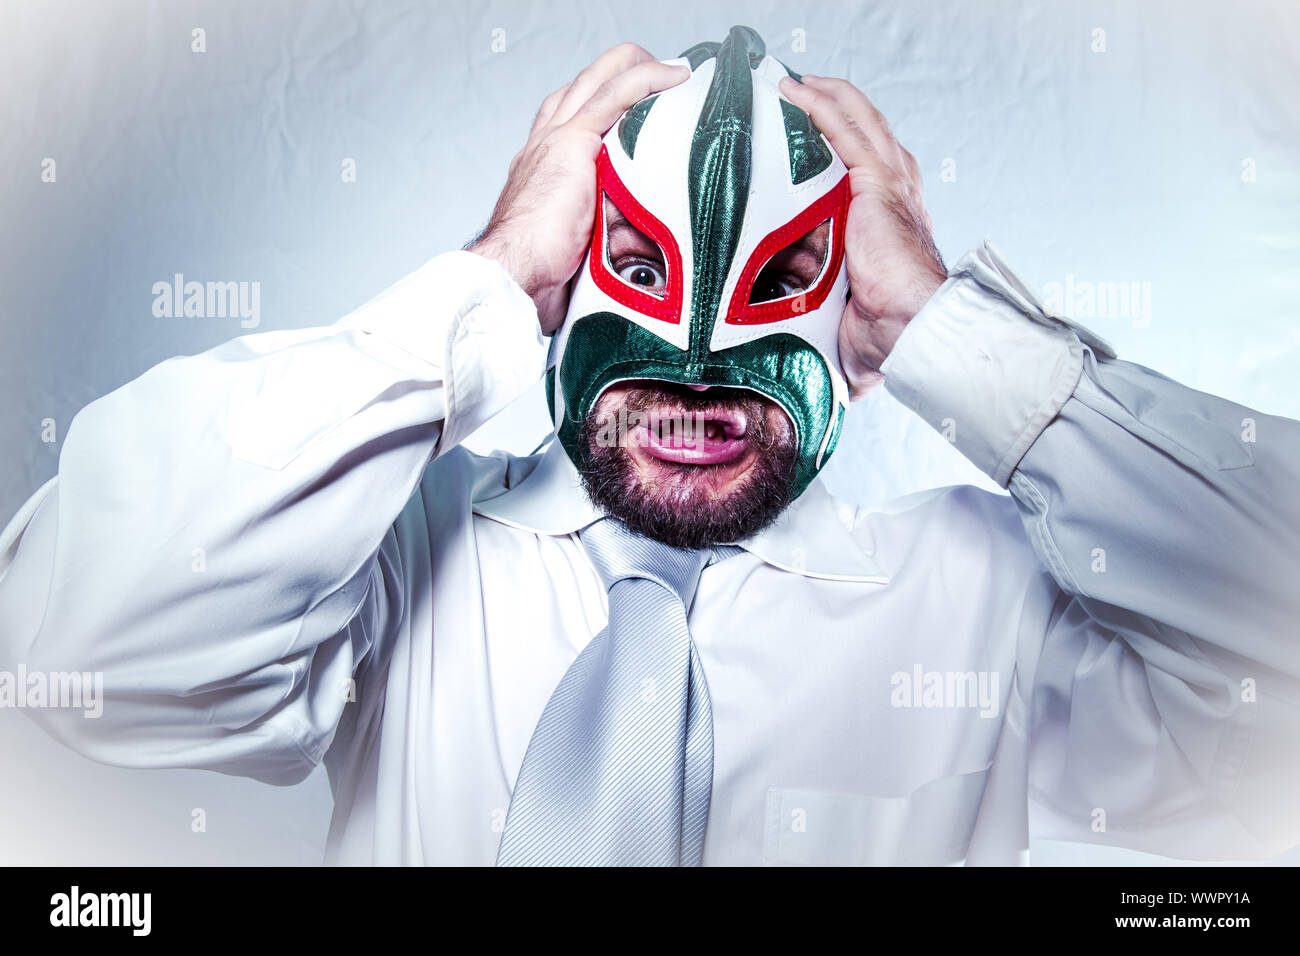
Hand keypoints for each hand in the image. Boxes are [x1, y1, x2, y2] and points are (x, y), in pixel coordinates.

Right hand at [468, 45, 689, 334]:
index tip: (629, 107)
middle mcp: (541, 146)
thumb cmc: (535, 275)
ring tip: (670, 69)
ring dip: (634, 66)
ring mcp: (555, 140)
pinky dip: (644, 79)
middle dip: (617, 74)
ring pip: (595, 81)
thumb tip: (631, 250)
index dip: (595, 104)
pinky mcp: (572, 143)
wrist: (514, 273)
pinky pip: (614, 96)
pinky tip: (671, 75)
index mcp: (537, 168)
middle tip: (654, 74)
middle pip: (578, 88)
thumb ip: (593, 234)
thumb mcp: (571, 247)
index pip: (565, 119)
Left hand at [779, 74, 946, 398]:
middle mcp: (897, 196)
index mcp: (892, 224)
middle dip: (829, 110)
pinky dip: (822, 106)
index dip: (836, 150)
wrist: (916, 335)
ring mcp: (892, 186)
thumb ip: (832, 334)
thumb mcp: (851, 328)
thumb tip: (809, 373)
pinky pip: (847, 130)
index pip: (866, 171)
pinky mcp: (879, 184)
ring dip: (823, 96)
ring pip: (857, 121)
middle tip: (789, 97)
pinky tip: (796, 91)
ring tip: (789, 82)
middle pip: (864, 133)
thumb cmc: (891, 338)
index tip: (800, 140)